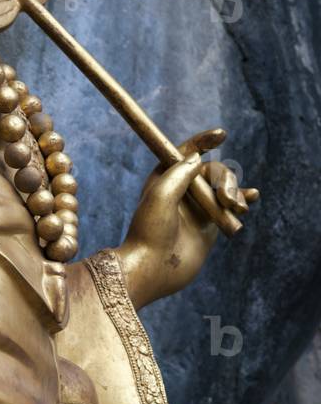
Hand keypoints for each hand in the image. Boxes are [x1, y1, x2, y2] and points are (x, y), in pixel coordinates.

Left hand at [117, 128, 258, 308]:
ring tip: (237, 208)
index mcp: (165, 177)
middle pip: (213, 170)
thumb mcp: (161, 195)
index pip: (188, 151)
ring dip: (235, 192)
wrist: (153, 269)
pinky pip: (230, 206)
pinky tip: (253, 196)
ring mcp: (198, 207)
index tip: (222, 135)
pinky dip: (243, 199)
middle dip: (226, 179)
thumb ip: (180, 173)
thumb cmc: (150, 231)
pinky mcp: (209, 225)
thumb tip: (197, 157)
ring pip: (225, 187)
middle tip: (228, 200)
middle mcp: (183, 189)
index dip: (205, 141)